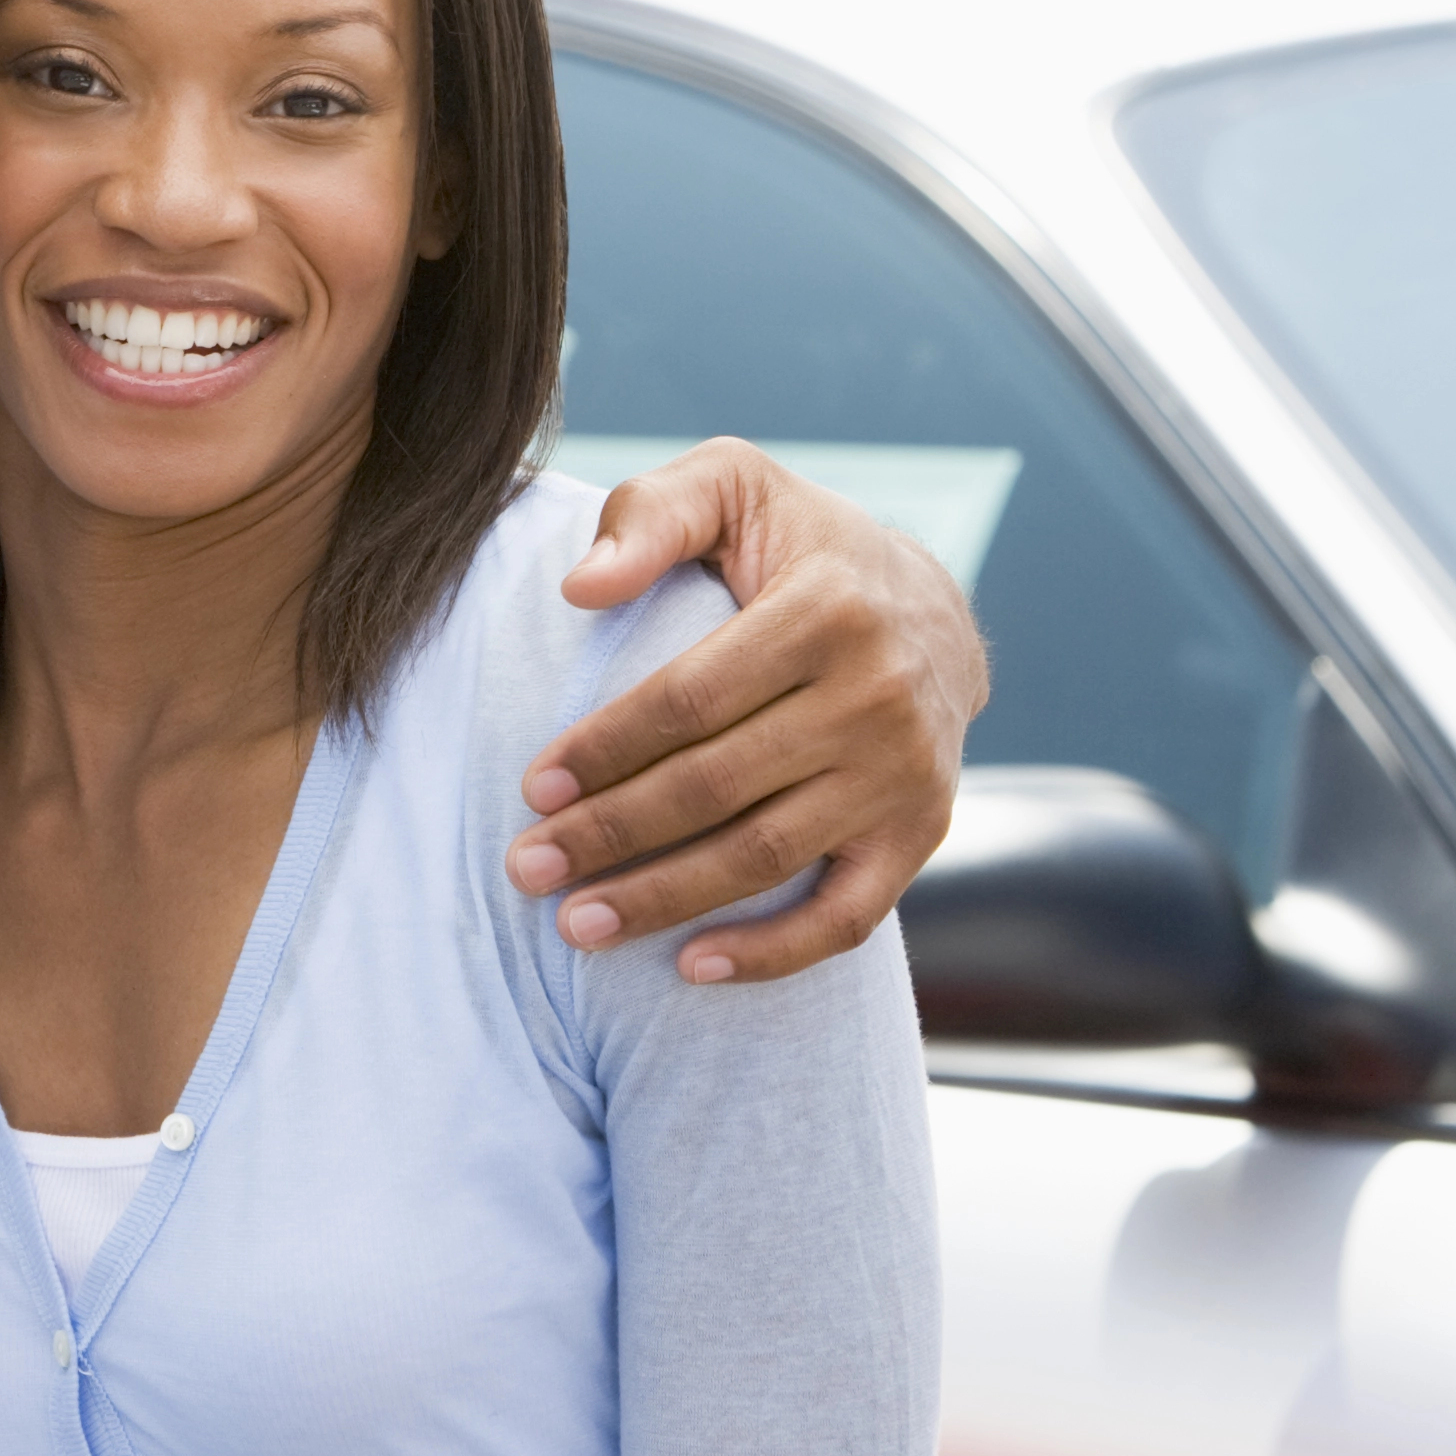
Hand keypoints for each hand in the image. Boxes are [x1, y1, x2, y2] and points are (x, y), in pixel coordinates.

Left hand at [511, 440, 989, 982]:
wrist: (931, 608)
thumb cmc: (799, 546)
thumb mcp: (732, 486)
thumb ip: (651, 515)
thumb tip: (578, 588)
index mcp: (826, 609)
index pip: (691, 698)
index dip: (605, 748)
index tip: (532, 788)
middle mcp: (877, 696)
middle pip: (717, 787)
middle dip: (611, 835)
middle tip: (525, 869)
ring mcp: (905, 775)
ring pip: (766, 857)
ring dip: (664, 901)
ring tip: (576, 924)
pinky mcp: (920, 834)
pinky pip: (845, 917)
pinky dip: (771, 954)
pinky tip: (690, 968)